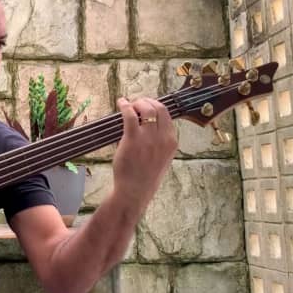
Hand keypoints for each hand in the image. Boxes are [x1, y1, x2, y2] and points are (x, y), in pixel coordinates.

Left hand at [112, 97, 177, 211]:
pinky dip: (125, 106)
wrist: (135, 191)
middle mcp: (163, 138)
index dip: (156, 106)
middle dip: (147, 101)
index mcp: (172, 142)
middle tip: (137, 103)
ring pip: (146, 108)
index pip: (167, 115)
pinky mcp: (132, 139)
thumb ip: (159, 141)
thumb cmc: (145, 176)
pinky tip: (121, 103)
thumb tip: (148, 123)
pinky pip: (130, 115)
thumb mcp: (161, 158)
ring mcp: (148, 138)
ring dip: (136, 102)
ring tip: (128, 104)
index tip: (146, 105)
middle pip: (159, 108)